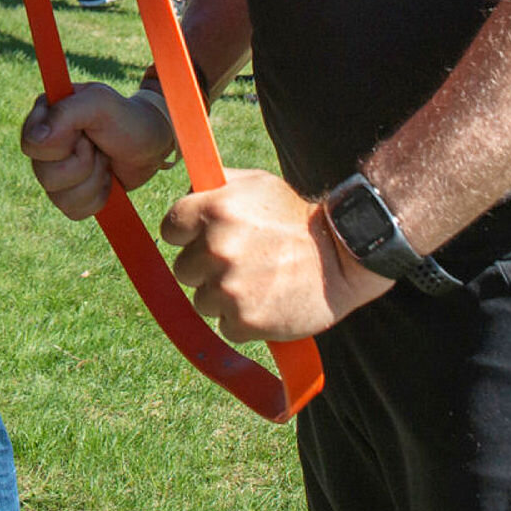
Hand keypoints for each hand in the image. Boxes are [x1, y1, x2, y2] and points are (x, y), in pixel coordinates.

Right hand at [20, 84, 175, 219]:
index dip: (61, 145)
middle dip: (83, 164)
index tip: (84, 134)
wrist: (152, 144)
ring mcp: (54, 172)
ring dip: (93, 179)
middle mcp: (44, 145)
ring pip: (58, 196)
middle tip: (98, 146)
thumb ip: (66, 113)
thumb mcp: (100, 103)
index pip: (31, 143)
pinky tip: (106, 178)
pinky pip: (72, 210)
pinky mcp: (69, 194)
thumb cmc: (127, 118)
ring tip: (105, 160)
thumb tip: (36, 138)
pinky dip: (97, 197)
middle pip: (44, 175)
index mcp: (45, 116)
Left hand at [161, 169, 388, 342]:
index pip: (170, 228)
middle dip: (205, 267)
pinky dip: (242, 320)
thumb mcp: (256, 184)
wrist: (341, 258)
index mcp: (215, 209)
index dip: (186, 235)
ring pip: (202, 300)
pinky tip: (266, 301)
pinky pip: (225, 325)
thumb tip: (186, 190)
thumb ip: (215, 187)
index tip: (201, 238)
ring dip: (223, 296)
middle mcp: (217, 248)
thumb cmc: (294, 218)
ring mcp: (229, 287)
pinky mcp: (245, 321)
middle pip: (183, 269)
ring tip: (256, 282)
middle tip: (239, 261)